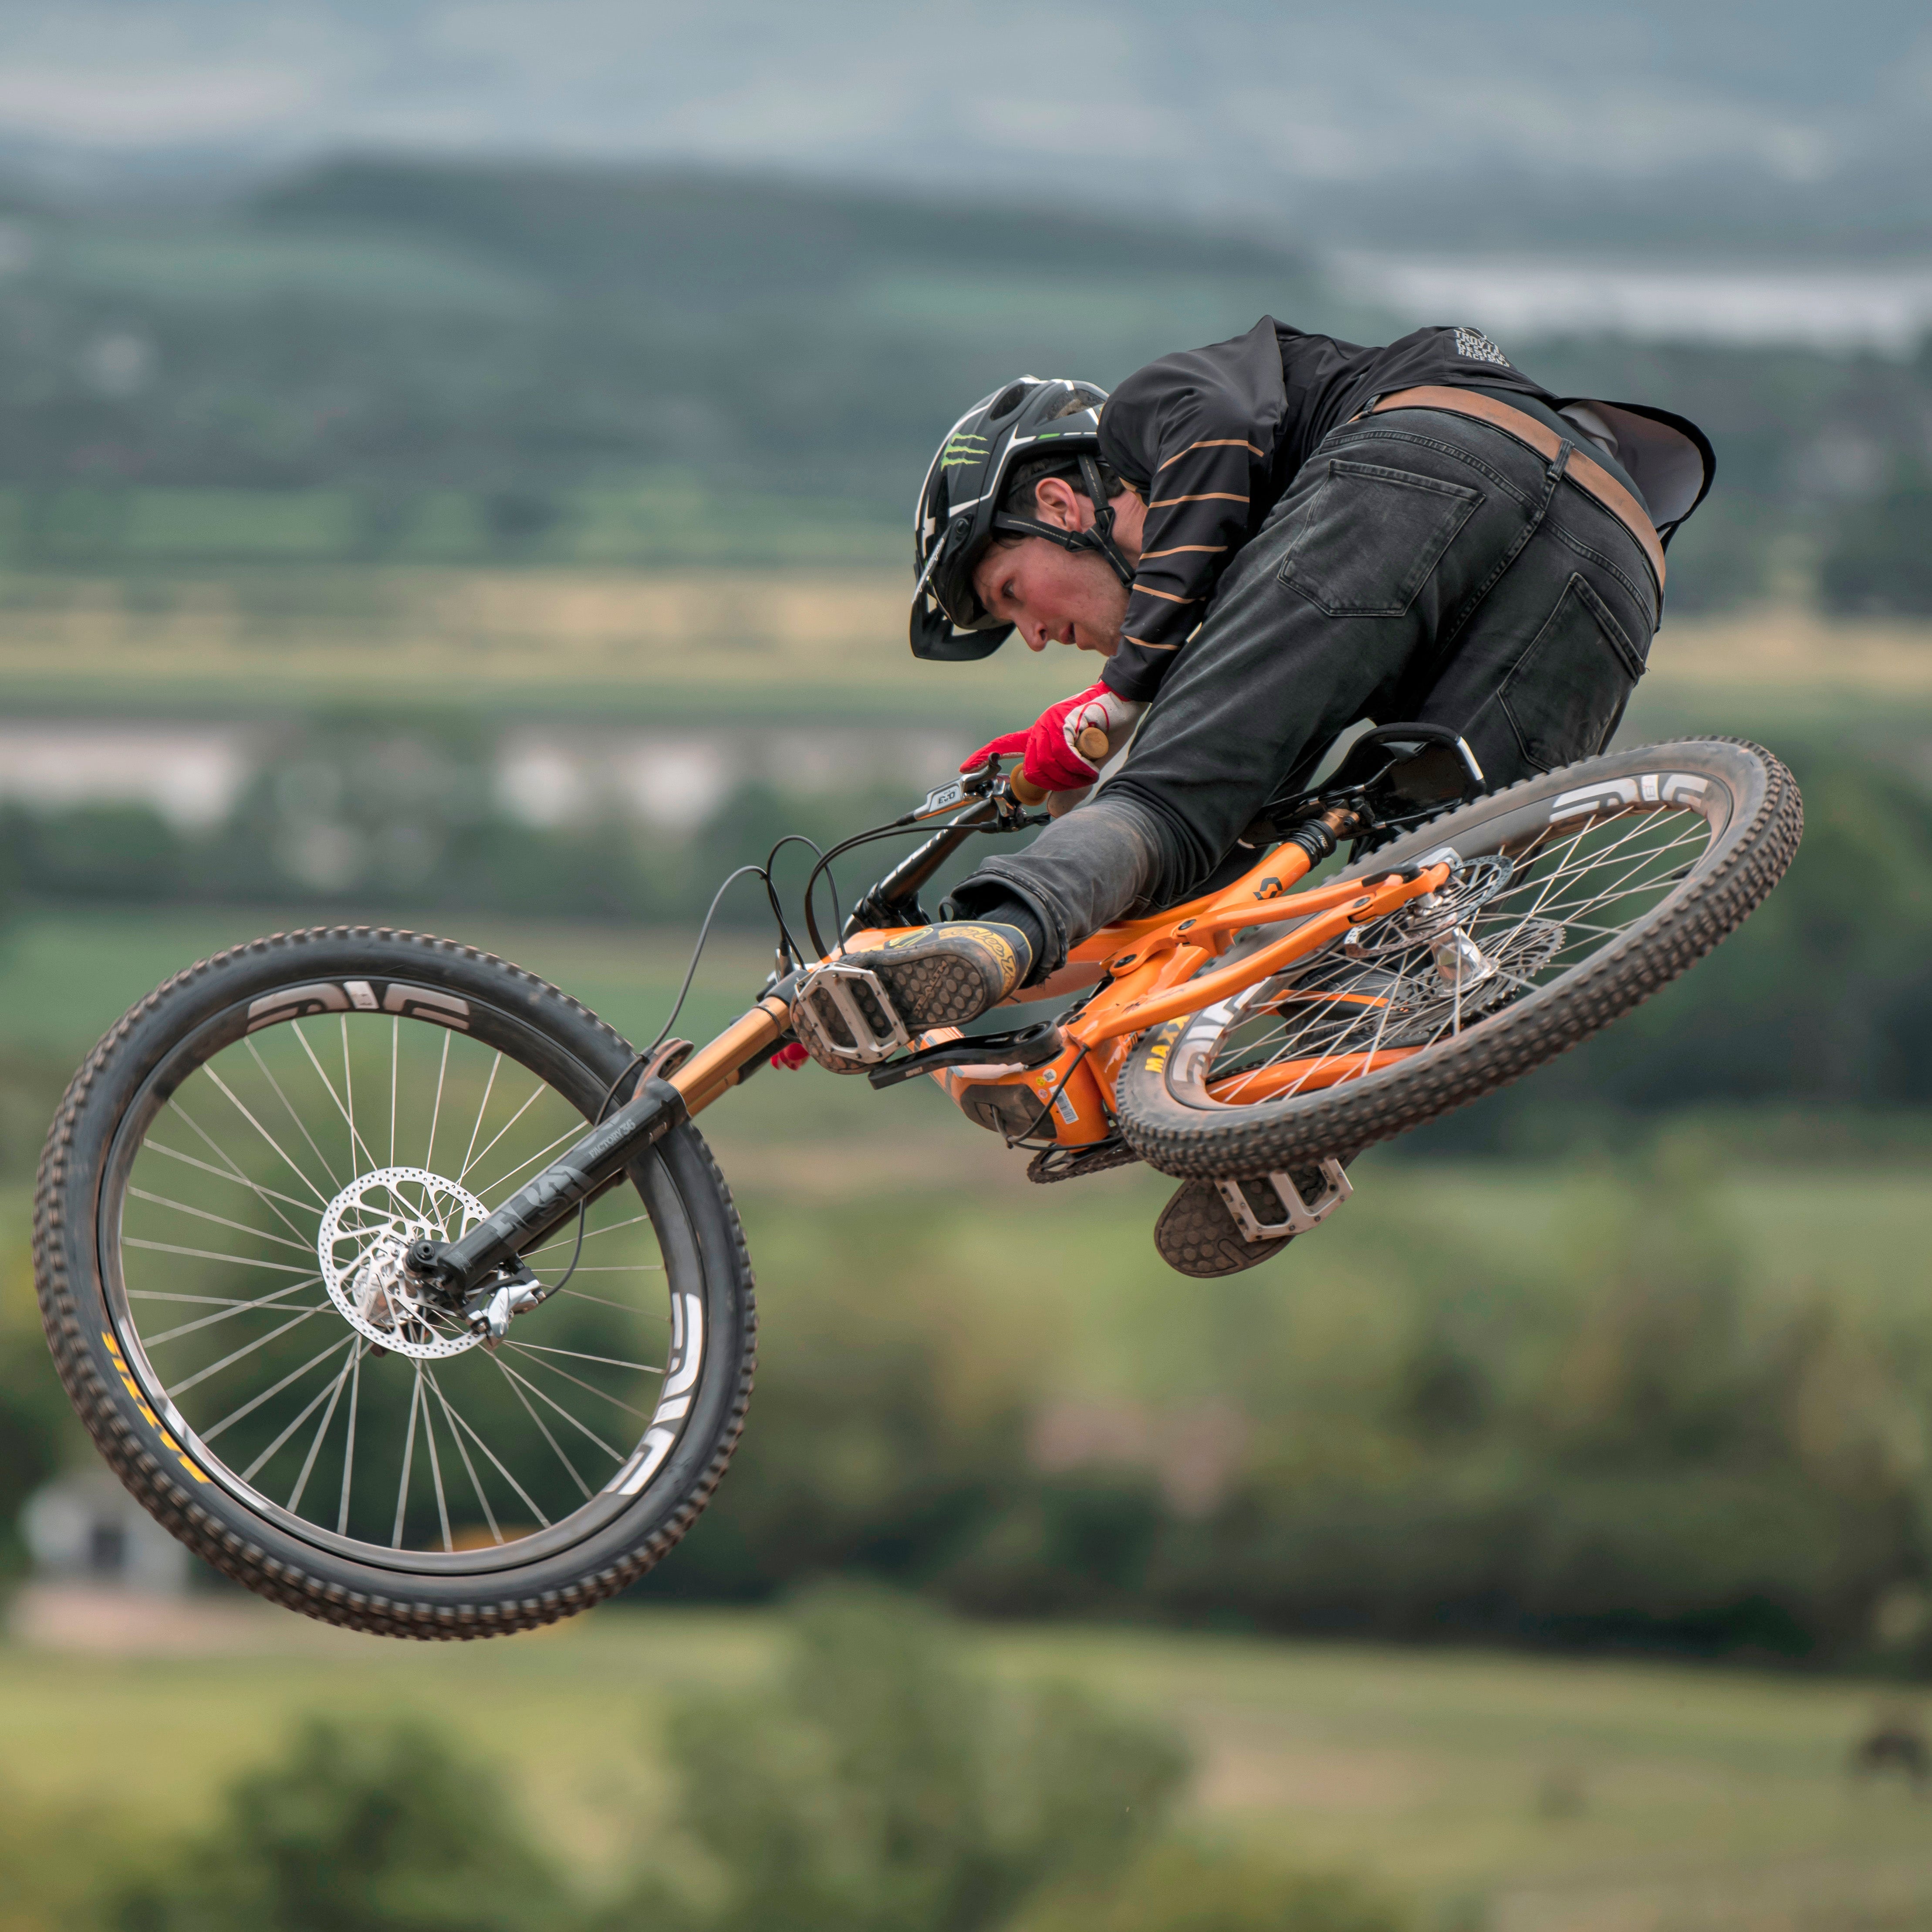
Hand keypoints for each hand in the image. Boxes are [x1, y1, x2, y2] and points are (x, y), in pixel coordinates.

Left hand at [961, 683, 1143, 792]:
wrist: (1123, 699)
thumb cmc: (1105, 729)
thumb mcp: (1086, 766)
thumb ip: (1069, 789)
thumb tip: (1053, 811)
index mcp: (1040, 735)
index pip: (1005, 745)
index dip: (983, 757)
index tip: (965, 768)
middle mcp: (1041, 728)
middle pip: (1033, 771)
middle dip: (1055, 785)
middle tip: (1078, 781)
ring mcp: (1050, 723)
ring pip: (1047, 766)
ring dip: (1071, 777)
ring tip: (1088, 771)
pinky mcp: (1063, 722)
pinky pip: (1063, 756)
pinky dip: (1078, 767)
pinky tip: (1090, 766)